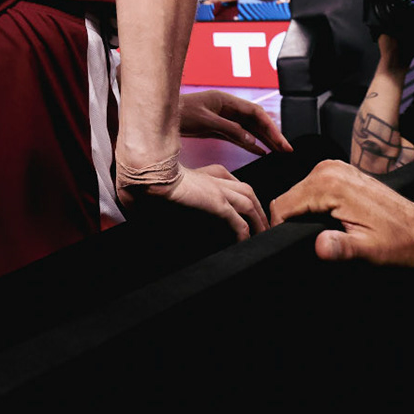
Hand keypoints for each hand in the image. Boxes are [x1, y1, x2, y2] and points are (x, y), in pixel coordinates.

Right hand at [118, 159, 266, 239]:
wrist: (149, 175)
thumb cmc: (152, 178)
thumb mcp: (168, 183)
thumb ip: (177, 191)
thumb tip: (171, 204)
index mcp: (206, 171)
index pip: (231, 180)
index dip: (242, 194)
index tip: (246, 206)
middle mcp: (216, 178)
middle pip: (247, 190)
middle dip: (259, 206)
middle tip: (264, 222)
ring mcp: (218, 190)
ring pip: (250, 203)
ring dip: (259, 219)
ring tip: (264, 233)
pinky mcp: (217, 203)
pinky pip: (239, 222)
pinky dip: (245, 233)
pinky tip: (245, 242)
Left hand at [178, 90, 291, 155]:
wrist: (158, 115)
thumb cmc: (178, 112)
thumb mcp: (205, 121)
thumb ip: (230, 130)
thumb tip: (252, 141)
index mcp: (226, 101)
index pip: (256, 113)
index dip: (271, 127)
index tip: (282, 141)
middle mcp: (227, 108)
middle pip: (256, 121)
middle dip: (273, 135)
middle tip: (287, 150)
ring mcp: (222, 118)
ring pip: (249, 130)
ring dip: (264, 140)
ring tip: (279, 152)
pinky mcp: (216, 129)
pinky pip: (239, 136)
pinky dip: (251, 144)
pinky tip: (261, 152)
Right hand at [269, 160, 413, 265]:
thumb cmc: (400, 241)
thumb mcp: (368, 250)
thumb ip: (341, 248)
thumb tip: (320, 246)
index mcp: (331, 184)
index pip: (282, 205)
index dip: (280, 230)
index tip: (290, 247)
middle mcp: (330, 169)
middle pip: (288, 198)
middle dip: (290, 222)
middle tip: (309, 244)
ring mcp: (335, 168)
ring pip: (297, 194)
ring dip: (301, 214)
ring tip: (322, 233)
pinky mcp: (340, 172)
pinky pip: (311, 189)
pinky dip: (312, 206)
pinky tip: (328, 221)